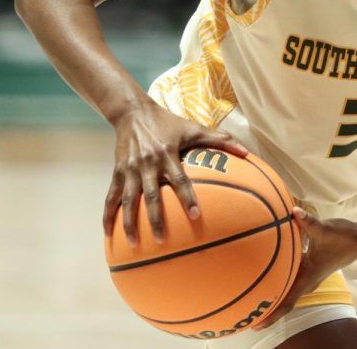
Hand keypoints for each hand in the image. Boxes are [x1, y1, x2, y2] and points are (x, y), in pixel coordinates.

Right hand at [103, 102, 248, 245]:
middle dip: (155, 218)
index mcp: (168, 154)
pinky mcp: (118, 172)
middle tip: (161, 239)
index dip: (187, 197)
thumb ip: (221, 139)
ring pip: (128, 200)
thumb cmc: (168, 122)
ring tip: (133, 244)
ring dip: (129, 222)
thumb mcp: (193, 127)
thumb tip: (248, 152)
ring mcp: (130, 169)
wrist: (132, 112)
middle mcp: (148, 163)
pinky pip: (111, 197)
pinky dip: (108, 215)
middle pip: (151, 195)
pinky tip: (108, 234)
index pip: (179, 179)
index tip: (196, 215)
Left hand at [254, 208, 356, 329]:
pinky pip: (292, 283)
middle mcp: (308, 281)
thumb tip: (293, 211)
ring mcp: (310, 277)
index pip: (287, 302)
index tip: (256, 324)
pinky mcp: (311, 270)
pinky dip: (281, 286)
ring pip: (288, 292)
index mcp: (308, 276)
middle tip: (245, 317)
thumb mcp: (324, 229)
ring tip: (254, 303)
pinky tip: (271, 280)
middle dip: (267, 310)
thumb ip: (307, 222)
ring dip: (274, 298)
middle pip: (284, 301)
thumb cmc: (343, 236)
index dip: (272, 315)